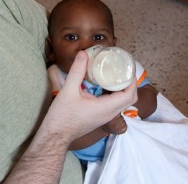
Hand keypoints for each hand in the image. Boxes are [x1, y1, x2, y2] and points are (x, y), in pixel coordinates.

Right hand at [4, 51, 137, 181]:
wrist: (55, 135)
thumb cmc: (62, 116)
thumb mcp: (68, 90)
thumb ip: (77, 71)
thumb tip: (84, 53)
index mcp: (106, 108)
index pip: (129, 95)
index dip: (132, 80)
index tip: (128, 67)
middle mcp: (109, 113)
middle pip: (130, 98)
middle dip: (130, 83)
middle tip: (123, 68)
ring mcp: (105, 117)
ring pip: (122, 102)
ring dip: (123, 88)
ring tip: (116, 73)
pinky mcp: (100, 117)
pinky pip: (114, 104)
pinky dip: (115, 93)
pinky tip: (105, 83)